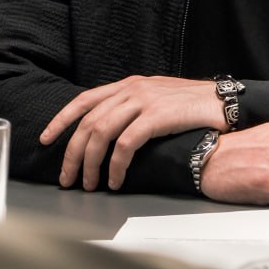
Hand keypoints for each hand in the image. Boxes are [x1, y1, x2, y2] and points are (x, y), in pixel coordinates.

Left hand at [39, 75, 223, 190]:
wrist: (222, 101)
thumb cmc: (191, 105)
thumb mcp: (156, 98)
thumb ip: (132, 108)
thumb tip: (109, 131)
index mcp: (128, 84)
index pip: (84, 100)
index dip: (61, 119)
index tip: (46, 138)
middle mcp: (131, 89)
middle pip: (88, 122)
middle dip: (73, 153)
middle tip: (68, 177)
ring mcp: (144, 101)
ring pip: (101, 133)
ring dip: (90, 163)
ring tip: (90, 184)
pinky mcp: (156, 116)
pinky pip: (125, 145)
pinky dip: (115, 165)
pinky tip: (115, 180)